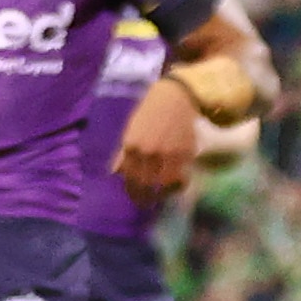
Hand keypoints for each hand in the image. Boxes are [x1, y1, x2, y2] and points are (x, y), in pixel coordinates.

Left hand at [114, 79, 201, 204]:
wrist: (174, 98)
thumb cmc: (149, 113)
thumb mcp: (131, 131)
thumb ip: (124, 153)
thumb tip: (115, 173)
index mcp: (132, 145)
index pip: (129, 177)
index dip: (132, 192)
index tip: (136, 199)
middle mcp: (149, 151)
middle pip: (145, 183)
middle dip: (145, 197)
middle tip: (146, 202)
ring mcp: (168, 152)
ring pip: (164, 183)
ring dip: (162, 193)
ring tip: (161, 195)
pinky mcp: (185, 152)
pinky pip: (180, 176)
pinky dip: (178, 184)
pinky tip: (176, 185)